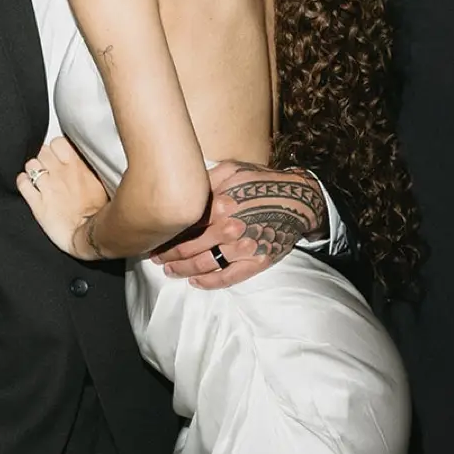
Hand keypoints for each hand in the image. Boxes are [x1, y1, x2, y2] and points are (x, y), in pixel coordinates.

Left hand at [16, 137, 109, 255]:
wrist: (89, 236)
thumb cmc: (98, 213)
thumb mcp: (101, 183)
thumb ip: (88, 168)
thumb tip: (82, 159)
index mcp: (77, 165)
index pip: (57, 142)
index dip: (55, 149)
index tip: (58, 156)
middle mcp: (60, 173)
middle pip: (42, 151)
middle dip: (44, 159)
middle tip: (49, 169)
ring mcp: (47, 187)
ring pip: (30, 164)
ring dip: (33, 170)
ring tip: (39, 178)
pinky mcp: (36, 203)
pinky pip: (22, 183)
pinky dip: (23, 182)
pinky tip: (29, 187)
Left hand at [149, 159, 324, 289]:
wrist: (299, 200)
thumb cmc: (262, 181)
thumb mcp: (232, 170)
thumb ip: (205, 180)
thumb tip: (180, 187)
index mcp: (219, 205)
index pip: (183, 224)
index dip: (166, 233)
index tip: (154, 237)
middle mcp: (228, 229)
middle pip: (188, 247)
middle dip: (168, 254)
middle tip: (155, 257)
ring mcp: (242, 248)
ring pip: (203, 264)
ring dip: (183, 269)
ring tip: (170, 271)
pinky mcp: (256, 262)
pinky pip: (227, 277)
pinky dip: (209, 282)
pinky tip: (195, 283)